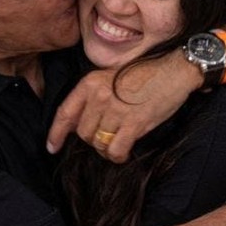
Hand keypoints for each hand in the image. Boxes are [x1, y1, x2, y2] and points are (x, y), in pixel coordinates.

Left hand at [47, 51, 202, 162]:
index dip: (55, 133)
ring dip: (105, 149)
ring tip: (115, 144)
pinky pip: (116, 149)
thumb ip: (90, 98)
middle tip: (105, 136)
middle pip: (82, 132)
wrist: (174, 69)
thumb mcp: (108, 78)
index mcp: (90, 83)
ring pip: (98, 142)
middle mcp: (99, 96)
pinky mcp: (134, 123)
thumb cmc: (142, 74)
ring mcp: (116, 110)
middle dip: (91, 140)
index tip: (51, 147)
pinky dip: (117, 156)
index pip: (64, 113)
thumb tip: (75, 125)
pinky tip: (122, 153)